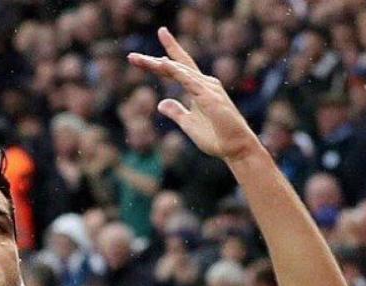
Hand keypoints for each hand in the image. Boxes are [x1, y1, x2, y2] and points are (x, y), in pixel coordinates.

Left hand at [128, 28, 260, 161]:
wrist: (235, 149)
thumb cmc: (216, 136)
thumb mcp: (187, 123)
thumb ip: (176, 111)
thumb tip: (161, 103)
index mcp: (197, 88)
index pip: (176, 69)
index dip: (159, 60)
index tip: (138, 57)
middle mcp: (203, 83)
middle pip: (175, 67)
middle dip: (152, 61)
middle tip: (131, 56)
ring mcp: (208, 89)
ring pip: (180, 71)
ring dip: (160, 65)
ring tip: (141, 60)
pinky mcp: (210, 99)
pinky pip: (191, 83)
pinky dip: (178, 73)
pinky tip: (165, 65)